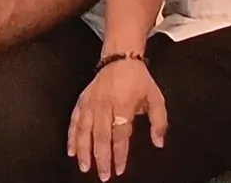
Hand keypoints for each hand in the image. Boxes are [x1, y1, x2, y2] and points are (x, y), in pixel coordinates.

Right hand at [68, 57, 167, 180]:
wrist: (121, 58)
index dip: (119, 154)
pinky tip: (71, 151)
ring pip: (84, 130)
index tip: (119, 169)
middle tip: (103, 175)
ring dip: (84, 151)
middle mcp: (104, 104)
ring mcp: (91, 102)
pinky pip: (74, 120)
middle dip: (101, 158)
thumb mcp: (156, 97)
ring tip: (85, 167)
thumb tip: (158, 143)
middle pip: (101, 135)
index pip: (120, 134)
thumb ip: (159, 122)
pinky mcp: (82, 100)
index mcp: (123, 103)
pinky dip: (71, 137)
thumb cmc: (139, 80)